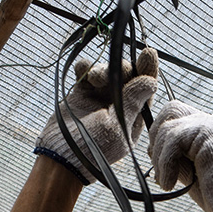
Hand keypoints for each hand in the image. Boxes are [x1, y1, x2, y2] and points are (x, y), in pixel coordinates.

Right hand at [35, 47, 158, 183]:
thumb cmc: (92, 150)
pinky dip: (85, 67)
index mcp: (134, 117)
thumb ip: (133, 102)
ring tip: (93, 78)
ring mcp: (99, 98)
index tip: (148, 53)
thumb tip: (152, 81)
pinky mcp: (81, 94)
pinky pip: (86, 73)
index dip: (148, 70)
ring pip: (107, 71)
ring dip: (102, 69)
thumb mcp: (117, 128)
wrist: (60, 157)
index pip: (145, 89)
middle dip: (120, 69)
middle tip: (106, 76)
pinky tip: (82, 70)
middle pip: (127, 76)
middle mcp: (119, 105)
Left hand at [148, 100, 212, 211]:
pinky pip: (173, 140)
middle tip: (160, 167)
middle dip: (156, 138)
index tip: (158, 162)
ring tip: (167, 182)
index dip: (159, 133)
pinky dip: (166, 165)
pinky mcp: (209, 133)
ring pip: (168, 128)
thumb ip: (174, 157)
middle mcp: (208, 122)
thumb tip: (150, 150)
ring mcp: (210, 125)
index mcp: (205, 130)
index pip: (175, 113)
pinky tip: (170, 184)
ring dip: (160, 159)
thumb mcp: (188, 173)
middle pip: (170, 109)